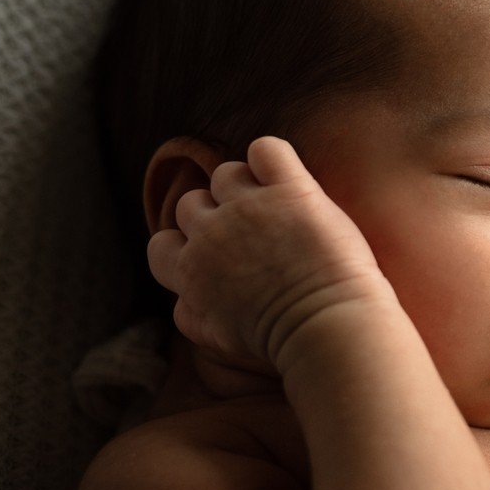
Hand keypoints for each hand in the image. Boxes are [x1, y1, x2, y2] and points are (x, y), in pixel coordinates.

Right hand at [147, 136, 389, 366]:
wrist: (327, 327)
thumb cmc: (283, 341)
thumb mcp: (218, 339)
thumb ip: (193, 315)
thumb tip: (184, 301)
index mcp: (190, 274)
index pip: (162, 245)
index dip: (188, 243)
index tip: (219, 254)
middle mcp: (211, 235)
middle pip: (192, 203)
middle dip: (219, 213)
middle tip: (257, 232)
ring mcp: (249, 208)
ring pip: (226, 173)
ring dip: (247, 184)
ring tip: (278, 207)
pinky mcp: (291, 190)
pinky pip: (266, 149)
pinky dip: (273, 157)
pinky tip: (287, 177)